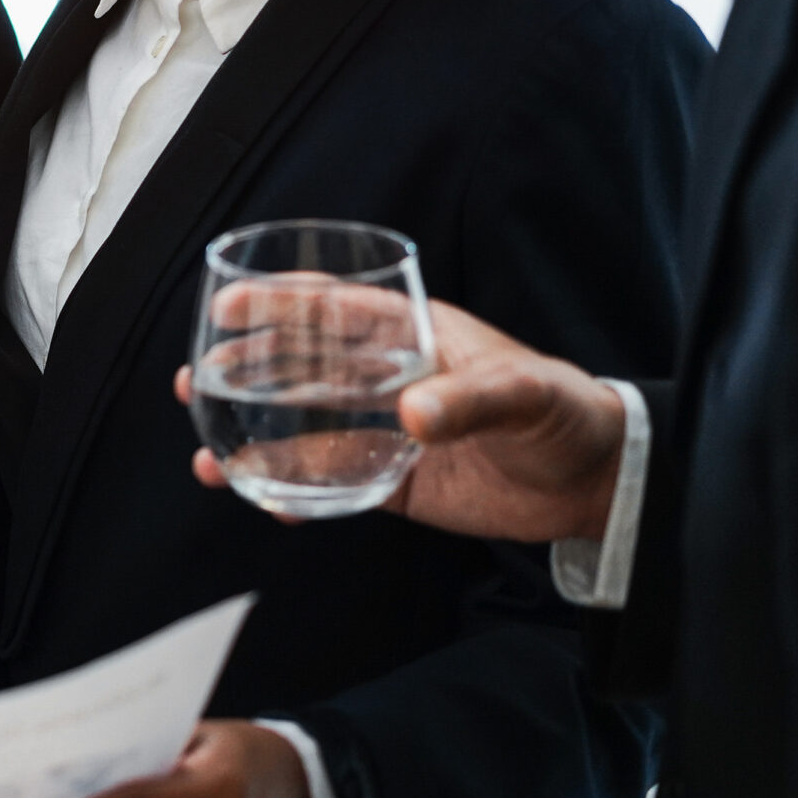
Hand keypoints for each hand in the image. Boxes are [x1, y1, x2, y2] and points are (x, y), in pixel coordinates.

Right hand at [176, 295, 627, 541]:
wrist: (601, 487)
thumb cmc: (571, 416)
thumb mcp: (527, 395)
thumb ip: (471, 401)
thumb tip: (411, 414)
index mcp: (417, 336)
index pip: (336, 308)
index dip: (280, 303)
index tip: (228, 306)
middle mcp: (393, 378)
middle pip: (302, 364)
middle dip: (245, 368)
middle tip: (196, 377)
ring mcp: (389, 430)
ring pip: (303, 425)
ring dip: (252, 432)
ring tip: (205, 446)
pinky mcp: (396, 481)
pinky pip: (331, 482)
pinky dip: (292, 490)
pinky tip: (257, 495)